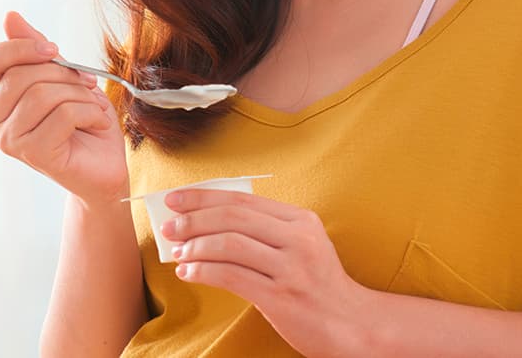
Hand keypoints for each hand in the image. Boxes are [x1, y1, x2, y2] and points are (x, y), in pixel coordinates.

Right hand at [0, 11, 128, 204]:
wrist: (105, 167)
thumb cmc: (83, 122)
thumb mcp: (63, 77)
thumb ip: (36, 50)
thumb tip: (11, 17)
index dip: (21, 47)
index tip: (54, 49)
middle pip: (22, 74)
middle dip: (64, 73)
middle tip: (88, 84)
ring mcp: (9, 141)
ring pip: (44, 93)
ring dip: (80, 95)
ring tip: (92, 108)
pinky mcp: (32, 153)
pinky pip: (63, 114)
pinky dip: (89, 113)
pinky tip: (95, 124)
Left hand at [161, 189, 377, 357]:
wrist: (352, 325)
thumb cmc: (319, 286)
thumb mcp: (303, 246)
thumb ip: (266, 231)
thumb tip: (209, 223)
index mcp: (301, 220)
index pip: (243, 199)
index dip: (204, 196)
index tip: (175, 199)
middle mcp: (298, 239)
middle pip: (233, 217)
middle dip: (193, 219)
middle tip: (169, 227)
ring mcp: (291, 267)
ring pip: (229, 244)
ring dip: (195, 247)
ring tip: (178, 253)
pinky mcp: (281, 296)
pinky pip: (231, 276)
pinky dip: (203, 271)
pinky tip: (189, 272)